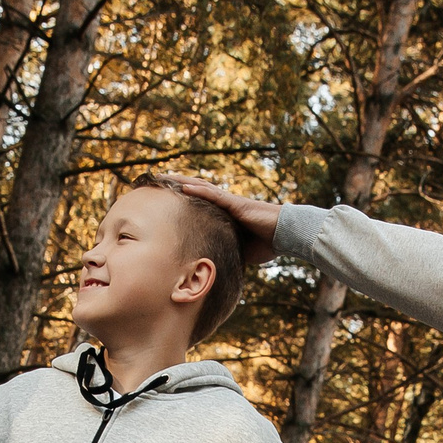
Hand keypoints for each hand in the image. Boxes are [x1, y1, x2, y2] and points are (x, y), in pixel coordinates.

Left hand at [164, 176, 280, 266]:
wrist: (285, 234)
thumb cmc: (267, 242)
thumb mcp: (241, 249)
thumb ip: (226, 250)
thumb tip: (214, 265)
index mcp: (225, 214)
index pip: (200, 203)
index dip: (183, 198)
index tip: (165, 198)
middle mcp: (225, 204)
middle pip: (196, 190)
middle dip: (177, 184)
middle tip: (157, 180)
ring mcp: (230, 202)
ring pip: (201, 187)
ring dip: (182, 181)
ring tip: (163, 176)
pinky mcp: (235, 203)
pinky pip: (213, 195)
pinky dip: (198, 190)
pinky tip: (183, 185)